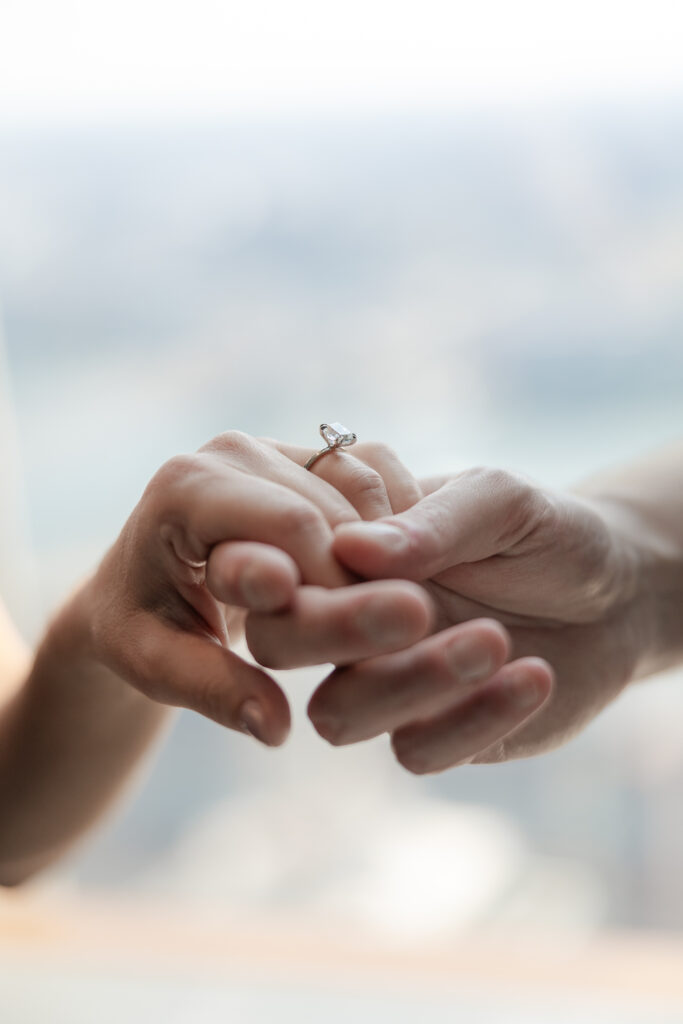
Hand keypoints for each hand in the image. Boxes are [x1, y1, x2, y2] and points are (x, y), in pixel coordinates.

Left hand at [84, 433, 434, 746]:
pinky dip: (398, 528)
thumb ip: (214, 691)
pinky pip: (378, 478)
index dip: (339, 585)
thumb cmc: (144, 626)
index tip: (370, 648)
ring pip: (365, 494)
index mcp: (185, 487)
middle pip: (333, 509)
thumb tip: (274, 726)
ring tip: (391, 619)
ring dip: (390, 557)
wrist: (147, 582)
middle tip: (395, 642)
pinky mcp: (309, 451)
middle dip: (368, 580)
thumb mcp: (158, 666)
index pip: (290, 525)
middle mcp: (232, 450)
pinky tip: (398, 580)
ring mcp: (275, 445)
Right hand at [304, 460, 649, 772]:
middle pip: (279, 643)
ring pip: (338, 714)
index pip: (278, 563)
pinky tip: (535, 675)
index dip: (282, 564)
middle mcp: (348, 621)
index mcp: (345, 553)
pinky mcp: (434, 734)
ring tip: (497, 639)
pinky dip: (473, 719)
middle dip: (334, 629)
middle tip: (418, 607)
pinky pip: (416, 751)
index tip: (342, 552)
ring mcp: (385, 683)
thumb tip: (353, 548)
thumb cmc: (542, 531)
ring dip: (410, 681)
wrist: (616, 591)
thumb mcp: (500, 500)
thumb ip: (434, 519)